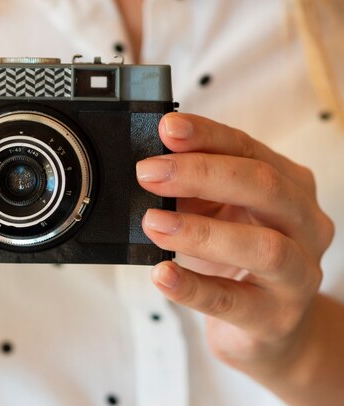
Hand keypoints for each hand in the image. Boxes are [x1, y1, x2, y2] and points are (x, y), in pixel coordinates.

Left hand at [136, 112, 333, 377]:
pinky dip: (193, 287)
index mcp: (289, 186)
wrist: (269, 326)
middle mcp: (304, 224)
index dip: (206, 136)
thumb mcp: (216, 213)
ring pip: (263, 246)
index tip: (166, 128)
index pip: (248, 149)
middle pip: (264, 186)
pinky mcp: (276, 318)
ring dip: (201, 231)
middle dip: (201, 174)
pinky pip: (234, 301)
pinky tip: (162, 275)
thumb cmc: (238, 257)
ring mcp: (298, 274)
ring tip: (153, 223)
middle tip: (148, 173)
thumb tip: (150, 168)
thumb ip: (192, 191)